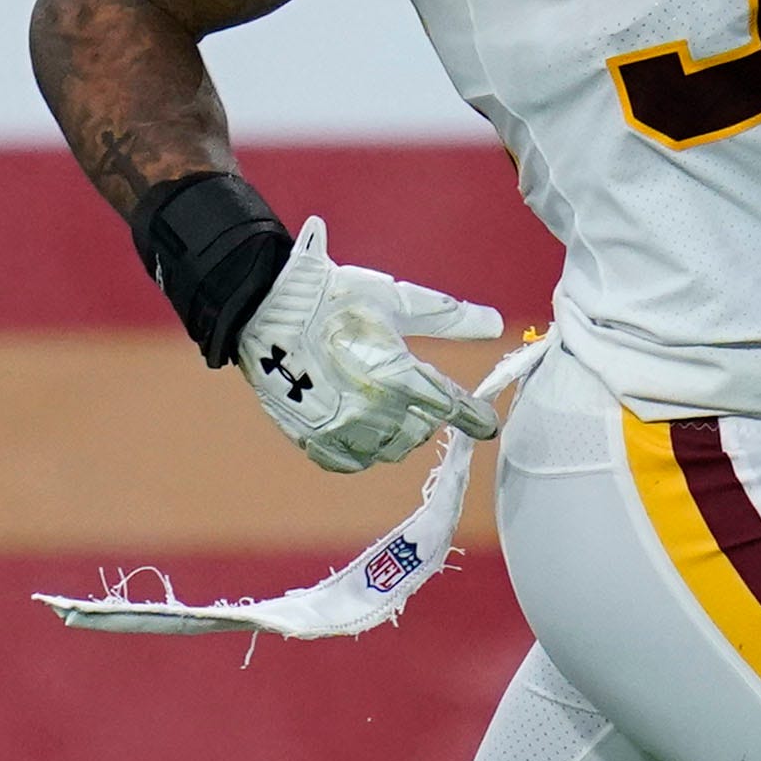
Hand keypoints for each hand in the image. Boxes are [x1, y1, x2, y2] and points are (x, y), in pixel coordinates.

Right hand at [231, 218, 503, 472]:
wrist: (264, 309)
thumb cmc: (335, 299)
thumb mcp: (397, 301)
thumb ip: (449, 318)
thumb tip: (496, 324)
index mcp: (399, 376)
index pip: (452, 408)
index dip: (475, 418)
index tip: (486, 424)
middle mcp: (374, 410)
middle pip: (421, 431)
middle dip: (425, 414)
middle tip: (411, 392)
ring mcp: (341, 430)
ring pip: (389, 449)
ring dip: (395, 432)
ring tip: (382, 405)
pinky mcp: (313, 440)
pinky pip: (352, 461)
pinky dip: (361, 447)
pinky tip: (357, 425)